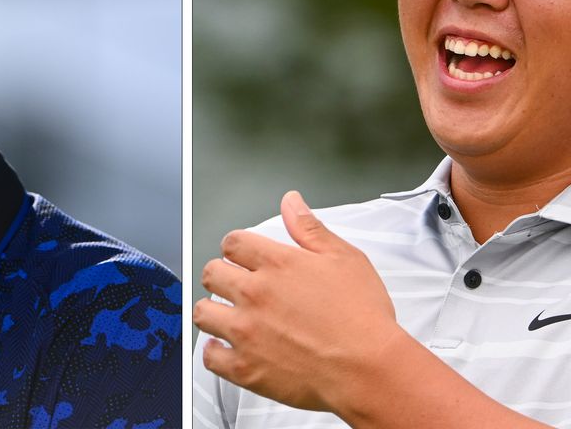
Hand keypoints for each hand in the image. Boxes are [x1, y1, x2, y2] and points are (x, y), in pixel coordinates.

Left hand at [193, 191, 404, 412]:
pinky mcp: (245, 368)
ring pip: (202, 312)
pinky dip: (214, 351)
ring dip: (212, 309)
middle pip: (211, 272)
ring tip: (226, 313)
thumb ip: (310, 228)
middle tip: (234, 283)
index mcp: (277, 264)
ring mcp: (246, 331)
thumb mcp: (344, 258)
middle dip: (220, 274)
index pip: (233, 242)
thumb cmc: (362, 317)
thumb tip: (291, 202)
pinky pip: (209, 357)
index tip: (242, 255)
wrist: (368, 369)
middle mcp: (255, 294)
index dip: (236, 246)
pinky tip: (225, 347)